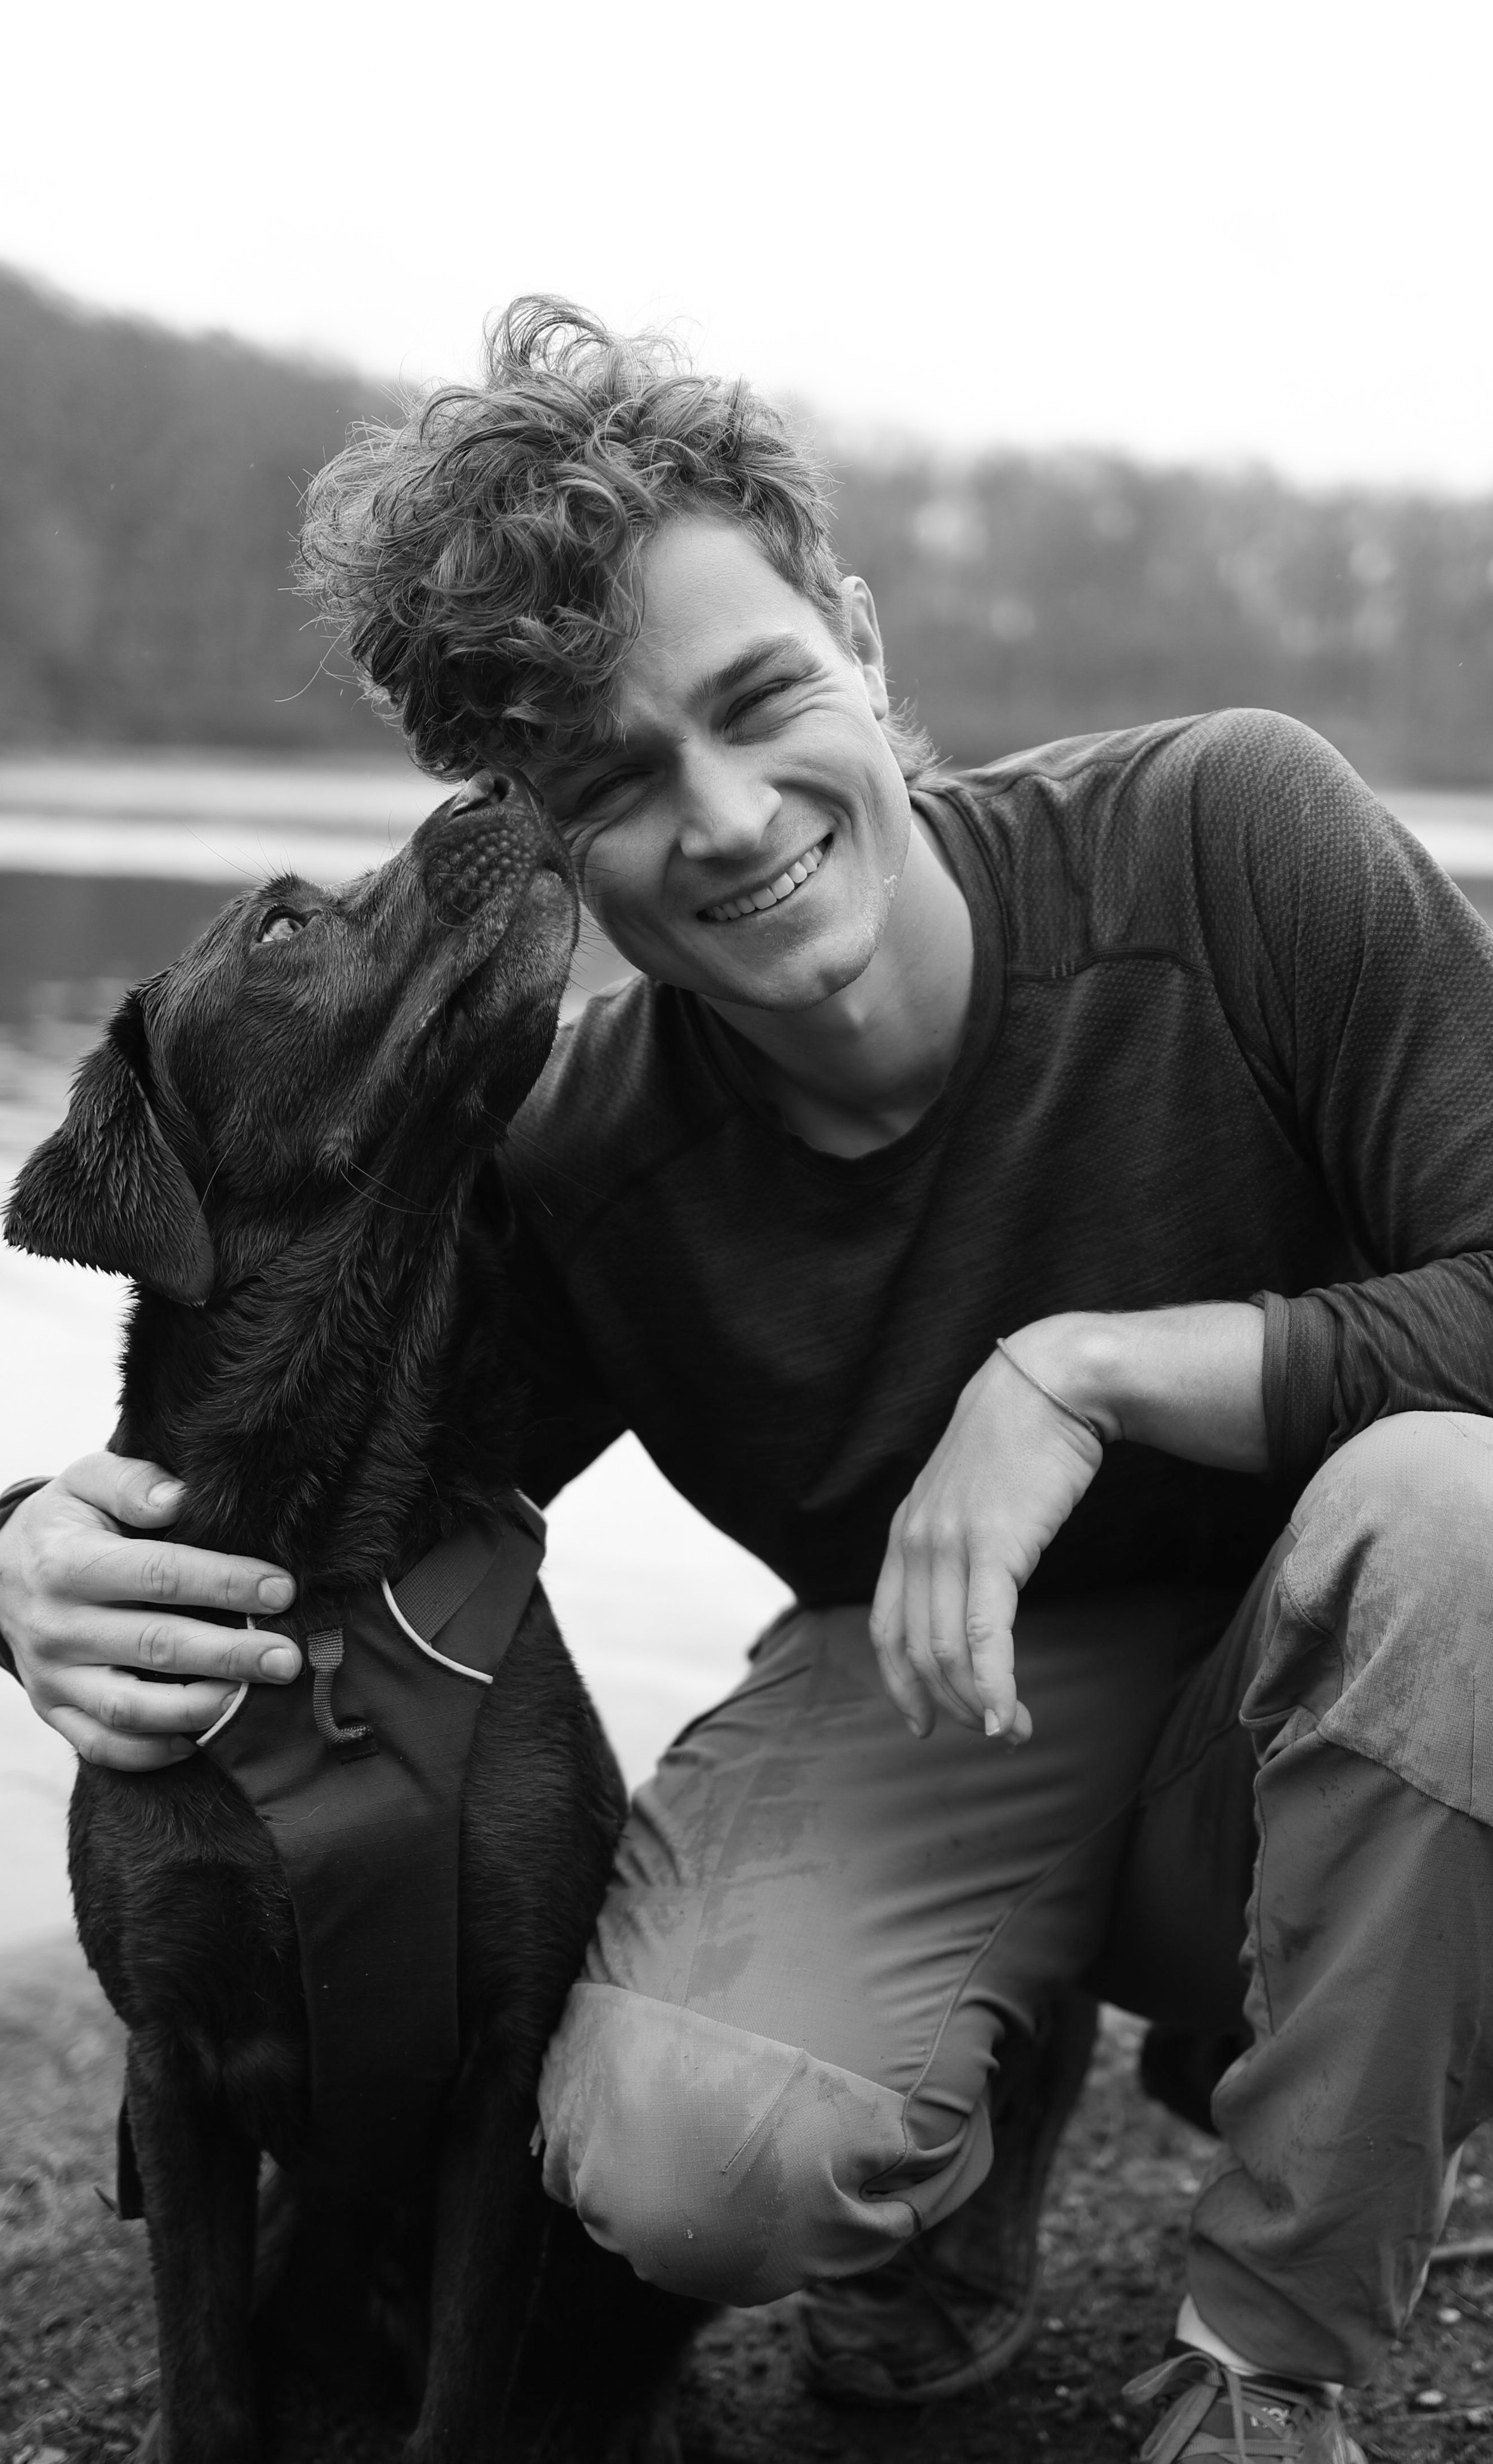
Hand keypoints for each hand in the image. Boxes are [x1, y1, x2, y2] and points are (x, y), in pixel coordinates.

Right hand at [0, 1453, 298, 1769]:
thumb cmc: (63, 1525)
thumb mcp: (85, 1482)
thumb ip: (132, 1482)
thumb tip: (178, 1500)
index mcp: (69, 1563)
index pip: (159, 1575)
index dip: (225, 1581)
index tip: (281, 1589)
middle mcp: (59, 1625)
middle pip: (156, 1645)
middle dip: (229, 1655)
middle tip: (287, 1659)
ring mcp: (54, 1677)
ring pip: (130, 1708)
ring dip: (198, 1709)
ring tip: (251, 1698)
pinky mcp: (54, 1711)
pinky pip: (103, 1745)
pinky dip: (153, 1751)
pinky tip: (200, 1739)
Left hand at [870, 1342, 1103, 1742]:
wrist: (1051, 1384)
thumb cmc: (1021, 1441)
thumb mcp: (969, 1493)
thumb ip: (955, 1539)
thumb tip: (972, 1591)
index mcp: (906, 1533)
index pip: (885, 1629)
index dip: (900, 1685)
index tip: (922, 1724)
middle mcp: (916, 1543)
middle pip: (917, 1651)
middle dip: (948, 1705)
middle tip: (986, 1734)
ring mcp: (950, 1544)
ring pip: (948, 1652)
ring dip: (977, 1703)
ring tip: (1009, 1730)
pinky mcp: (995, 1546)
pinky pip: (987, 1635)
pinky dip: (994, 1684)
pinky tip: (1006, 1713)